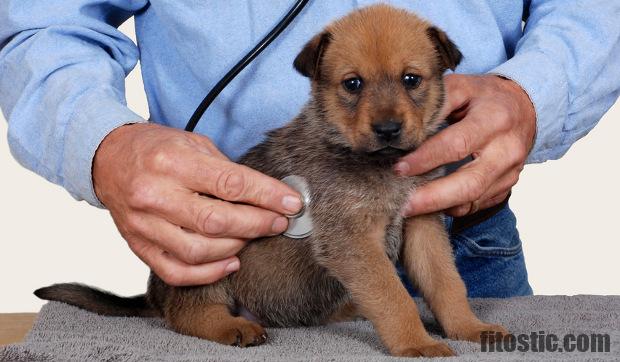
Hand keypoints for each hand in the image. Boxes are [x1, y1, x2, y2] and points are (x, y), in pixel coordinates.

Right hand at [93, 123, 301, 285]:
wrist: (106, 158)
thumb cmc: (156, 148)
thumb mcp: (193, 143)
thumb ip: (226, 170)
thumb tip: (268, 195)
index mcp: (172, 162)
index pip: (230, 183)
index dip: (267, 196)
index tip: (292, 202)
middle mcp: (155, 195)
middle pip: (216, 221)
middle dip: (257, 224)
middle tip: (278, 222)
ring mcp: (144, 224)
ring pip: (199, 251)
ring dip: (236, 247)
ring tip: (253, 236)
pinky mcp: (138, 245)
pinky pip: (176, 271)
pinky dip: (209, 273)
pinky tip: (230, 262)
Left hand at [396, 74, 535, 216]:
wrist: (525, 107)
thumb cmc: (485, 97)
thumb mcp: (463, 87)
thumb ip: (437, 103)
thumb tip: (407, 127)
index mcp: (494, 120)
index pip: (457, 145)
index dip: (426, 159)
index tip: (399, 168)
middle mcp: (507, 150)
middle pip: (470, 183)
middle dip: (433, 197)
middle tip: (404, 204)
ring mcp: (510, 172)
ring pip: (473, 199)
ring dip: (440, 207)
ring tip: (410, 209)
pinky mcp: (507, 186)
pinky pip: (477, 205)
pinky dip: (453, 208)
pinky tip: (432, 205)